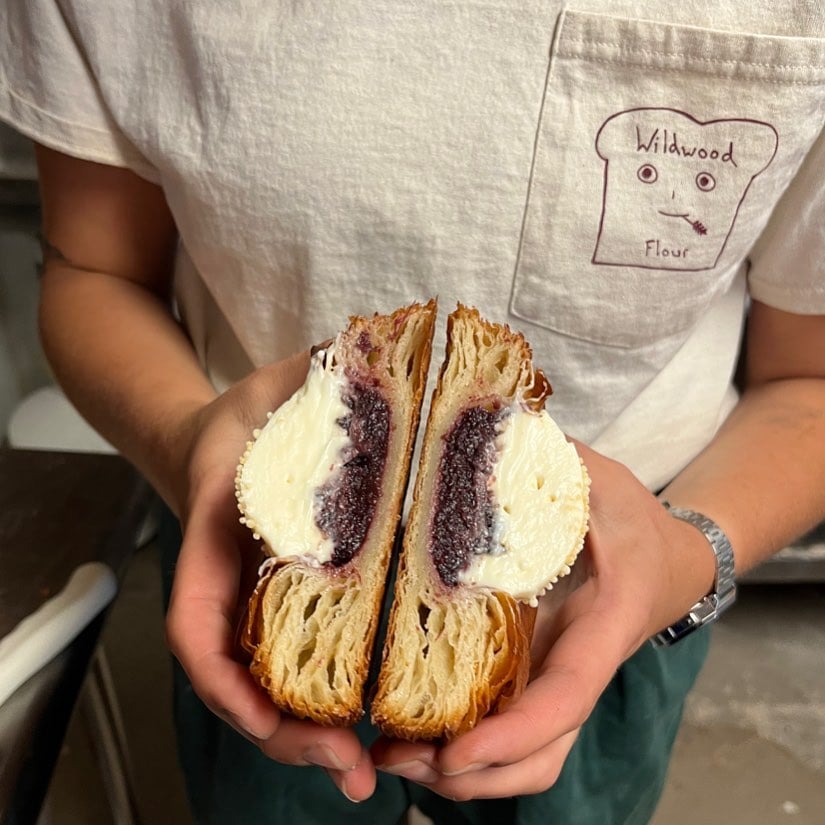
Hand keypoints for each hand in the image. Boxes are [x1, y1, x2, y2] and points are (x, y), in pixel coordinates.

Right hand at [164, 351, 376, 801]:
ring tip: (371, 769)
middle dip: (286, 732)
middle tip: (351, 768)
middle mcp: (236, 579)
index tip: (268, 719)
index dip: (226, 680)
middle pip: (240, 676)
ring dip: (311, 733)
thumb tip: (390, 352)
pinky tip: (377, 720)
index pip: (199, 621)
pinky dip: (329, 700)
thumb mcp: (289, 379)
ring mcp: (263, 596)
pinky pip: (303, 661)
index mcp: (219, 533)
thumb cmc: (258, 408)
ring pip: (272, 681)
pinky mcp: (296, 599)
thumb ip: (330, 367)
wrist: (238, 429)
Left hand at [371, 441, 714, 799]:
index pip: (567, 695)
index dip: (515, 732)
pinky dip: (464, 746)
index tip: (457, 751)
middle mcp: (578, 667)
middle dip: (471, 774)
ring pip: (523, 755)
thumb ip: (549, 460)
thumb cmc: (637, 521)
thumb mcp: (599, 479)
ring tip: (387, 754)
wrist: (670, 559)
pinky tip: (410, 730)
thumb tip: (482, 431)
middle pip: (539, 754)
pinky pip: (507, 729)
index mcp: (603, 626)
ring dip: (461, 772)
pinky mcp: (537, 676)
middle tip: (394, 757)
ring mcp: (557, 678)